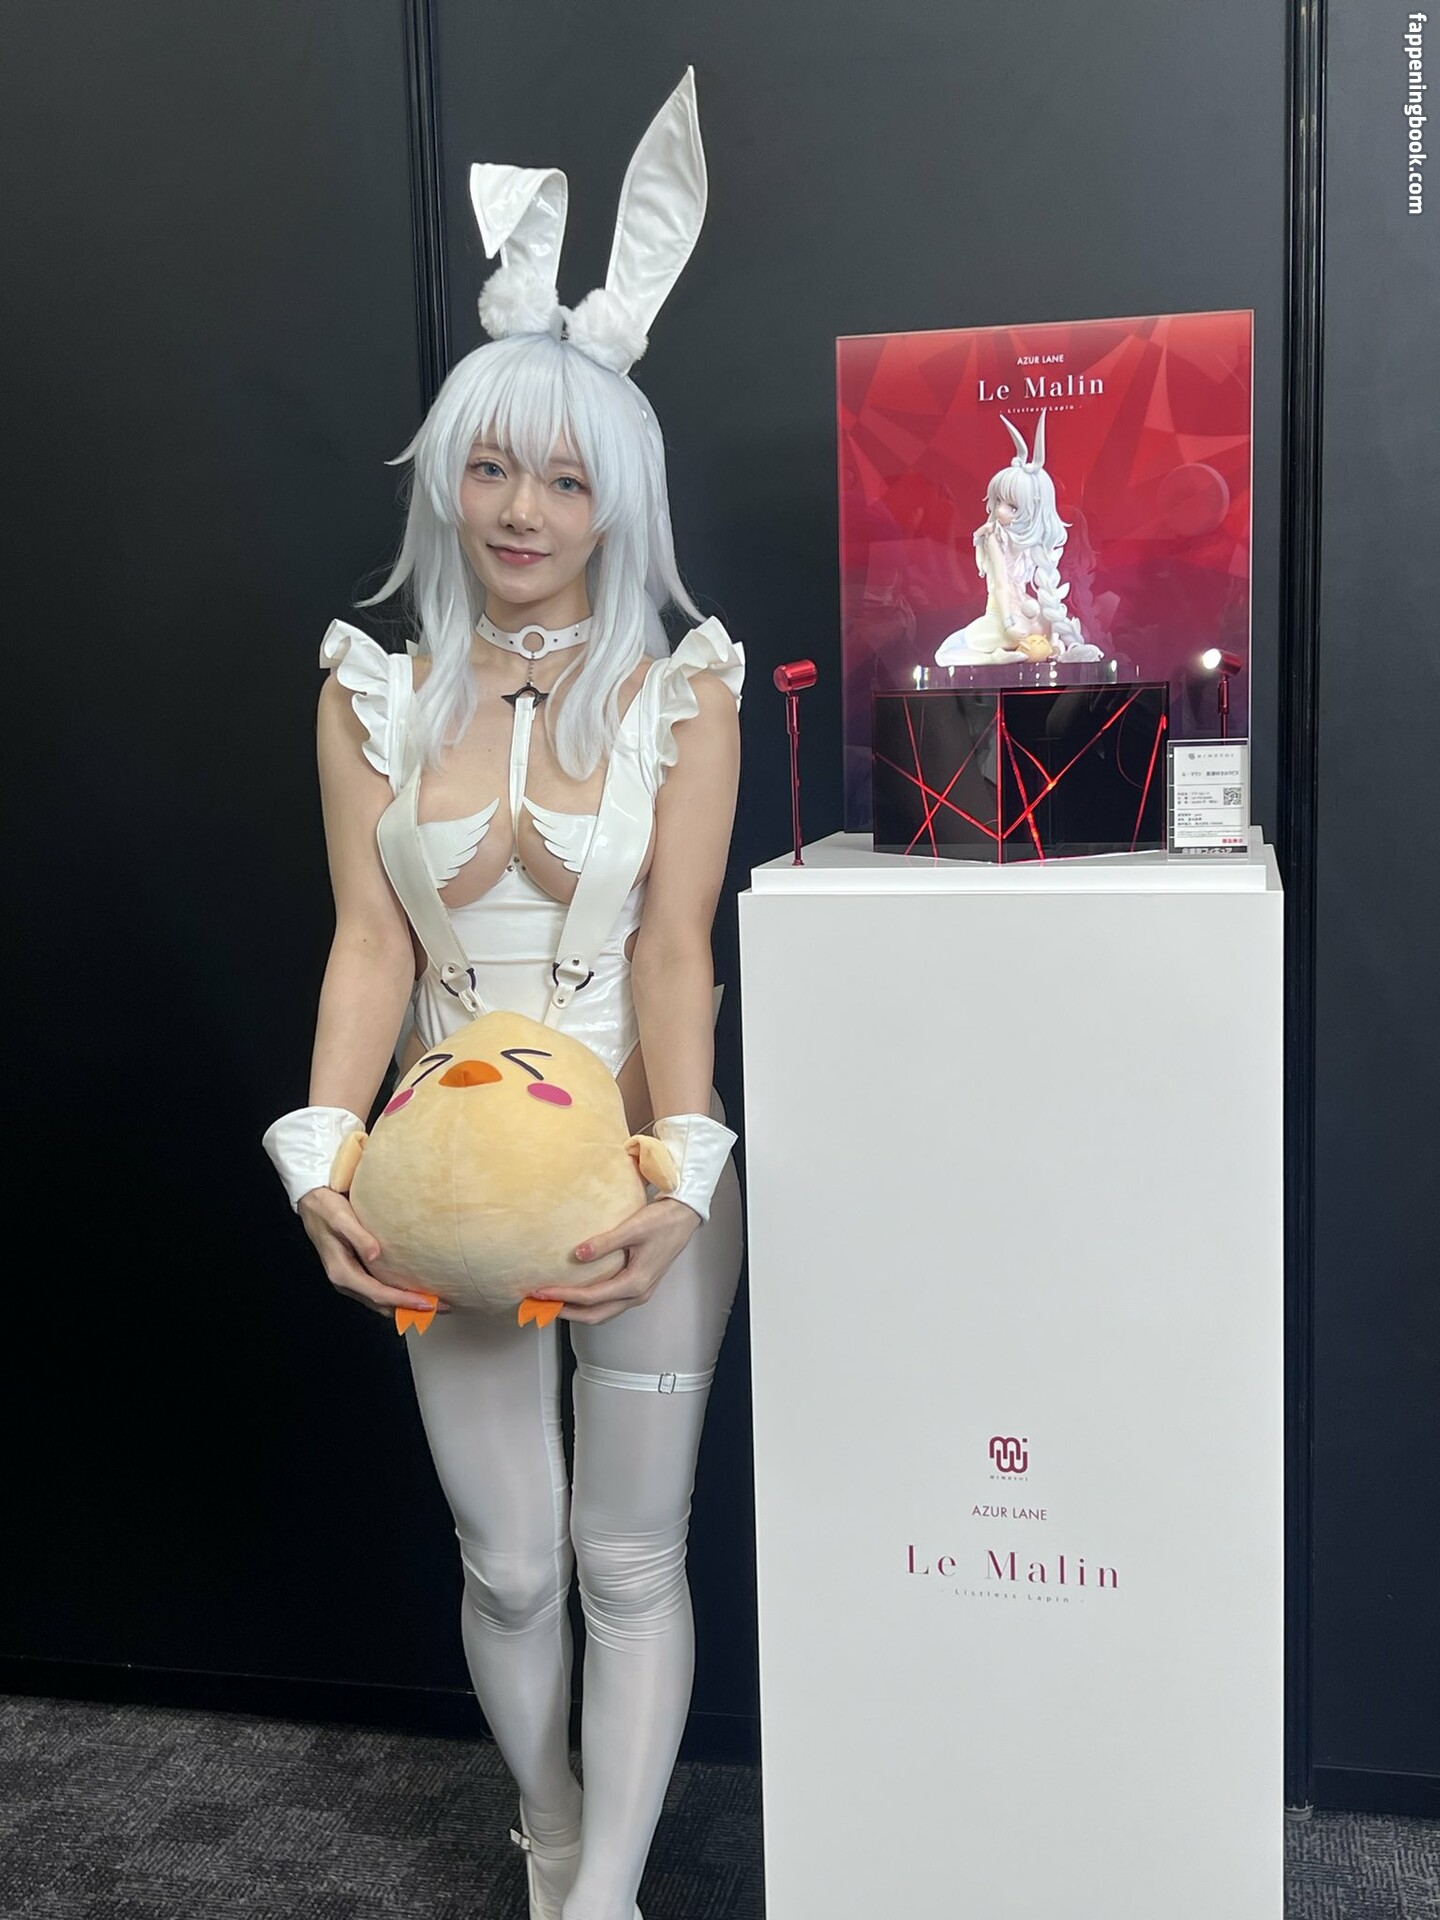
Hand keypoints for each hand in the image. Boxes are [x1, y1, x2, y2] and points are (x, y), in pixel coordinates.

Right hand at [297, 1187, 447, 1320]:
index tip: (427, 1303)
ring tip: (432, 1304)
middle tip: (440, 1308)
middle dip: (409, 1309)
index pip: (378, 1294)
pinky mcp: (354, 1272)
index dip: (403, 1301)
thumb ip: (358, 1237)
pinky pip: (376, 1291)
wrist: (311, 1203)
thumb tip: (376, 1255)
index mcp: (342, 1272)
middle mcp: (344, 1281)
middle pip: (381, 1304)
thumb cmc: (326, 1208)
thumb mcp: (341, 1218)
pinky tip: (411, 1291)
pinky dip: (395, 1296)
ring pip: (379, 1301)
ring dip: (403, 1305)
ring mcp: (349, 1278)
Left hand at [530, 1197, 699, 1325]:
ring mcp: (638, 1293)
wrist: (684, 1218)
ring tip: (552, 1303)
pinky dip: (588, 1304)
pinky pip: (608, 1303)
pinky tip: (575, 1293)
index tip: (541, 1291)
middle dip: (565, 1312)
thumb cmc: (662, 1221)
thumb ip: (605, 1243)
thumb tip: (577, 1254)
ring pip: (602, 1313)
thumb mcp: (633, 1228)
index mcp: (635, 1284)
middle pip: (595, 1315)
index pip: (591, 1297)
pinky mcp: (637, 1286)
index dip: (564, 1296)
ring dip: (576, 1311)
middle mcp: (637, 1295)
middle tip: (539, 1305)